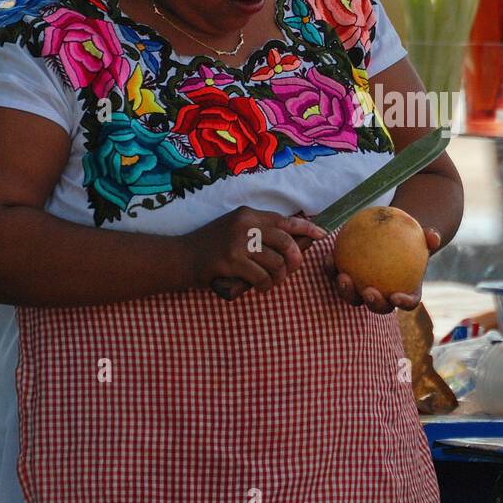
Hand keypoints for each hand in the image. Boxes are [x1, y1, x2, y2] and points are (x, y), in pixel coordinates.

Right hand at [184, 207, 325, 293]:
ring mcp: (237, 242)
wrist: (180, 257)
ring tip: (269, 282)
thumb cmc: (211, 246)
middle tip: (290, 271)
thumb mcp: (235, 228)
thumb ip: (259, 230)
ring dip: (277, 278)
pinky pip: (261, 276)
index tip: (322, 235)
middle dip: (294, 260)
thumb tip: (294, 239)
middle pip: (286, 243)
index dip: (307, 229)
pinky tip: (259, 287)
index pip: (285, 220)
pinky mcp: (230, 261)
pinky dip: (264, 285)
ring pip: (276, 263)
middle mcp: (245, 224)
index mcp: (248, 214)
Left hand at [325, 227, 440, 313]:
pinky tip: (329, 257)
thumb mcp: (423, 236)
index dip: (403, 303)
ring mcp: (363, 291)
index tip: (396, 296)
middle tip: (368, 291)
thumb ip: (430, 237)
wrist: (392, 237)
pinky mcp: (348, 280)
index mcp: (406, 291)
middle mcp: (384, 296)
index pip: (408, 302)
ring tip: (342, 277)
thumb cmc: (411, 239)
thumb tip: (433, 236)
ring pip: (354, 297)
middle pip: (378, 306)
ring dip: (346, 291)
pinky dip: (333, 270)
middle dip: (372, 303)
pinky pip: (339, 276)